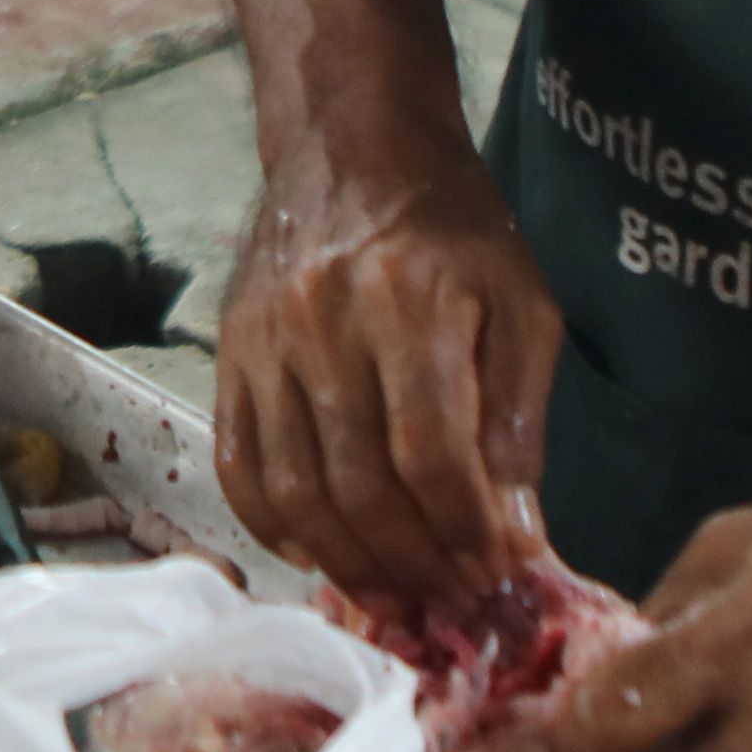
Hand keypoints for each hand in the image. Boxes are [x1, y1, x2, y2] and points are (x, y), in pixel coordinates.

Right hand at [210, 160, 557, 610]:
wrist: (350, 146)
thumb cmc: (454, 227)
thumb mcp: (522, 303)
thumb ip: (521, 417)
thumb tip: (518, 533)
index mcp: (411, 303)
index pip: (433, 455)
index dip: (468, 531)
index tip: (500, 572)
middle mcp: (325, 325)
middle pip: (362, 485)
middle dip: (416, 564)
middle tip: (455, 604)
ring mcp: (264, 344)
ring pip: (296, 490)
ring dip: (352, 564)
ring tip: (398, 599)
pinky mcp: (228, 357)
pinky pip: (239, 466)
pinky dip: (276, 529)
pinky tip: (322, 557)